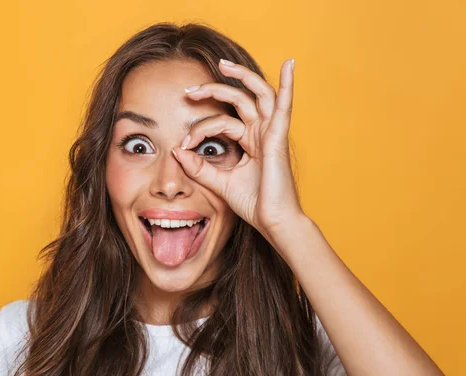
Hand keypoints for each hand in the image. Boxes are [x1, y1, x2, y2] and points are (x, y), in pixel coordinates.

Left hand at [172, 58, 304, 239]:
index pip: (221, 122)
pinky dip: (287, 84)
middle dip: (213, 91)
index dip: (199, 129)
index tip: (182, 144)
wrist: (272, 222)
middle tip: (190, 92)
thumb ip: (198, 167)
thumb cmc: (253, 203)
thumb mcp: (218, 182)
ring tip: (222, 64)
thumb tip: (176, 151)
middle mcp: (261, 132)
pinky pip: (284, 105)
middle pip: (237, 100)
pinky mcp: (278, 137)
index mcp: (249, 141)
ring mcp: (271, 133)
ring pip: (257, 94)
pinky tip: (290, 64)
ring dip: (241, 76)